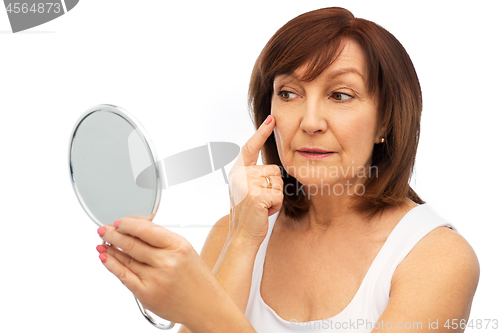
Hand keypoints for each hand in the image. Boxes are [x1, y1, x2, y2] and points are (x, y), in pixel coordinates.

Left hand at [95, 216, 226, 327]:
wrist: (205, 306)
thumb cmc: (196, 279)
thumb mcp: (186, 250)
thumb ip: (162, 239)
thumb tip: (136, 228)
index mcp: (178, 246)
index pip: (145, 229)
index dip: (127, 224)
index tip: (119, 222)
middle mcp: (167, 262)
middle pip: (131, 243)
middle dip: (113, 234)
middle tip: (104, 229)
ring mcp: (155, 279)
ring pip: (125, 259)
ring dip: (109, 248)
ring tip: (102, 242)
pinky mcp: (146, 294)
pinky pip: (123, 275)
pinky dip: (111, 264)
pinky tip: (105, 258)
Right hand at [227, 115, 283, 245]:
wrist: (242, 235)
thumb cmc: (249, 213)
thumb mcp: (248, 189)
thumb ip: (255, 174)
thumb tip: (271, 166)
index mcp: (237, 171)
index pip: (250, 147)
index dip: (261, 133)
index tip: (271, 119)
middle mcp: (239, 175)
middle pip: (273, 169)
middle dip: (273, 186)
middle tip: (260, 201)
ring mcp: (247, 184)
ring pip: (278, 181)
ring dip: (275, 196)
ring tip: (261, 206)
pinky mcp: (256, 195)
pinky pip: (279, 194)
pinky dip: (276, 205)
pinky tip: (264, 211)